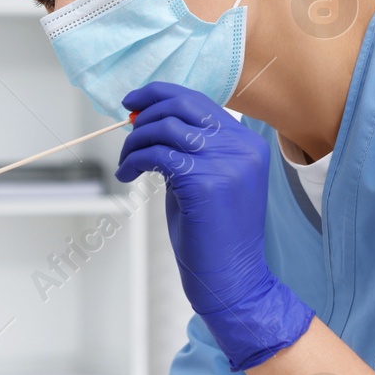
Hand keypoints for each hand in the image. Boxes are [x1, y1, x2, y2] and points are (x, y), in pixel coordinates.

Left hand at [115, 81, 313, 369]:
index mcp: (248, 144)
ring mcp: (227, 163)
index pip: (200, 101)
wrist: (233, 280)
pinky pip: (157, 155)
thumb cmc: (215, 237)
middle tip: (125, 129)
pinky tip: (128, 175)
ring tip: (127, 162)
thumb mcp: (209, 182)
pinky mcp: (205, 182)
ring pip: (166, 128)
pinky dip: (134, 160)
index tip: (134, 102)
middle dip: (146, 110)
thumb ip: (190, 150)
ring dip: (136, 141)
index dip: (162, 95)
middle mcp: (242, 148)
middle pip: (183, 105)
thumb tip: (150, 123)